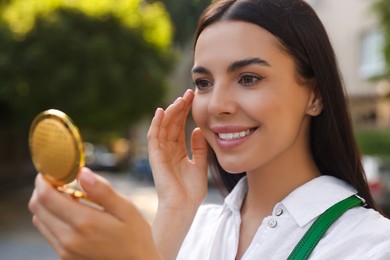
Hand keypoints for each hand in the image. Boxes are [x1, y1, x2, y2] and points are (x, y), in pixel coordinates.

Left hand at [28, 168, 161, 259]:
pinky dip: (51, 217)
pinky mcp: (65, 257)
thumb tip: (82, 172)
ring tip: (64, 194)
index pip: (46, 197)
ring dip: (45, 203)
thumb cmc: (135, 235)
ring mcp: (65, 250)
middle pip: (37, 207)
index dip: (43, 179)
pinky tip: (69, 212)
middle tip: (57, 179)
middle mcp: (69, 238)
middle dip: (42, 189)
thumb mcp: (126, 209)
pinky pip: (48, 232)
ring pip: (39, 220)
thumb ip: (102, 190)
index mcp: (84, 222)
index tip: (50, 170)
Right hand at [147, 89, 207, 210]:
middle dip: (179, 108)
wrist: (184, 207)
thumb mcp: (200, 165)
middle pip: (171, 124)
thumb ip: (199, 148)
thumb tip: (196, 130)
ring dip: (170, 113)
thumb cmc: (192, 191)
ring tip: (179, 100)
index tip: (193, 99)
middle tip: (188, 94)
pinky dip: (156, 124)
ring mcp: (160, 153)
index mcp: (178, 152)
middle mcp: (167, 151)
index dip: (185, 113)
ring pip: (162, 128)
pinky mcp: (155, 157)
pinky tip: (162, 111)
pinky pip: (153, 137)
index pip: (179, 127)